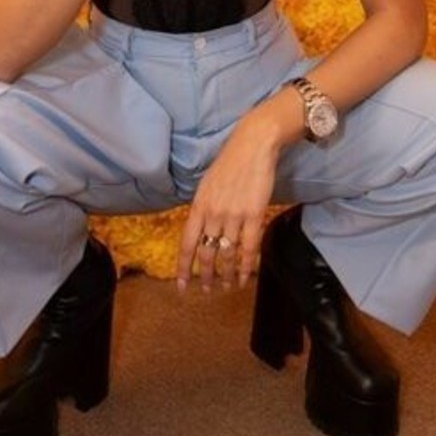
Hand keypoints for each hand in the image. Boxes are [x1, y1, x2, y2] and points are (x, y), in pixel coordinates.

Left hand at [176, 112, 280, 293]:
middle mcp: (213, 213)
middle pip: (205, 253)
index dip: (183, 267)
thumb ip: (202, 208)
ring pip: (226, 254)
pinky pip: (248, 248)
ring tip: (225, 286)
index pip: (186, 243)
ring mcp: (233, 215)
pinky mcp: (254, 215)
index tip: (181, 286)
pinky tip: (243, 278)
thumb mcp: (206, 184)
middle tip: (207, 290)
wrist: (253, 145)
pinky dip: (245, 266)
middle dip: (205, 275)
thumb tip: (199, 230)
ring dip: (225, 275)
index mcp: (198, 205)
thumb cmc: (229, 162)